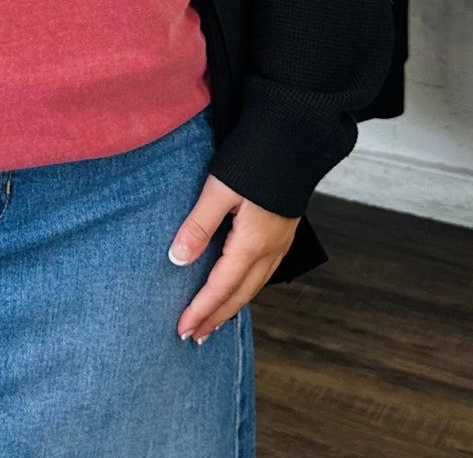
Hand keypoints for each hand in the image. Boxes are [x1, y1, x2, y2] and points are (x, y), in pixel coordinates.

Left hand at [168, 174, 298, 344]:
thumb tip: (177, 260)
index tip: (182, 328)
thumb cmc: (255, 158)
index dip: (201, 310)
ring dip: (231, 305)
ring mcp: (280, 243)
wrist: (296, 136)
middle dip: (216, 317)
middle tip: (194, 336)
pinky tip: (237, 285)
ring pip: (253, 286)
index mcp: (253, 244)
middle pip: (239, 295)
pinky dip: (245, 287)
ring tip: (212, 320)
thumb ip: (198, 226)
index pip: (221, 287)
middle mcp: (270, 250)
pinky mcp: (283, 232)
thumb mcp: (219, 190)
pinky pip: (262, 272)